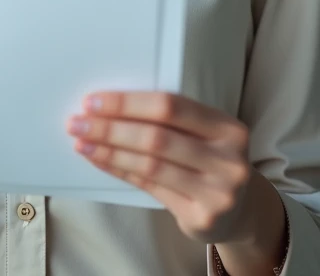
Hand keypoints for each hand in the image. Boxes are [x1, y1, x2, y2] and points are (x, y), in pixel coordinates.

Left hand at [66, 90, 255, 245]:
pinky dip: (120, 171)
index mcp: (228, 127)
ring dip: (109, 151)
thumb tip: (108, 105)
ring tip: (82, 141)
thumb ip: (169, 119)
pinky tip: (101, 160)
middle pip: (156, 137)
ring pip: (150, 165)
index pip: (170, 106)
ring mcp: (218, 192)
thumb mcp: (204, 133)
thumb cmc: (210, 159)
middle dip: (111, 128)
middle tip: (78, 122)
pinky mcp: (202, 217)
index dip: (128, 103)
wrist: (241, 209)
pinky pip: (150, 188)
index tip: (94, 101)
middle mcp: (228, 160)